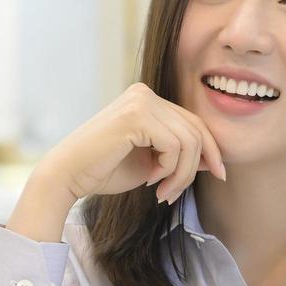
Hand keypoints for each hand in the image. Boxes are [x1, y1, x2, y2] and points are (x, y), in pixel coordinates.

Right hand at [39, 82, 225, 204]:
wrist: (67, 177)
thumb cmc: (104, 171)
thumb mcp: (152, 162)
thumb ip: (179, 155)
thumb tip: (212, 159)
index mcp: (147, 99)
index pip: (193, 121)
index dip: (211, 149)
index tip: (218, 174)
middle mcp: (144, 93)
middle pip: (196, 129)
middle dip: (196, 166)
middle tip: (175, 192)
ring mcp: (140, 101)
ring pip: (189, 141)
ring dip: (181, 174)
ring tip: (162, 191)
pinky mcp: (136, 115)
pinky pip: (174, 146)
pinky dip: (169, 169)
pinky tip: (151, 180)